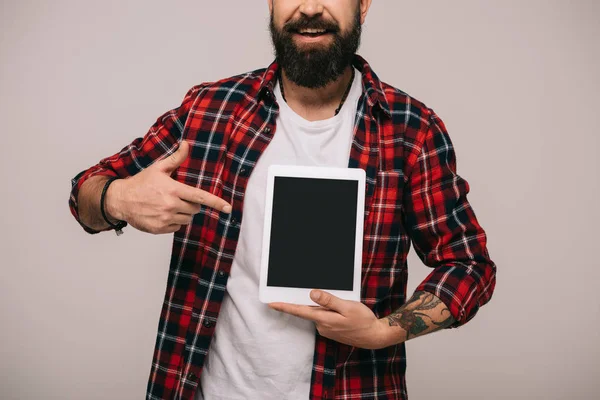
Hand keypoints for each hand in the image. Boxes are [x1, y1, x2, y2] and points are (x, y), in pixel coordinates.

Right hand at [105, 140, 231, 233]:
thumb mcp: (158, 168)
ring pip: (187, 219)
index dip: (216, 203)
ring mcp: (165, 218)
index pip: (200, 197)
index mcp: (173, 190)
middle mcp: (171, 205)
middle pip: (195, 209)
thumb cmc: (141, 183)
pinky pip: (177, 227)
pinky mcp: (160, 228)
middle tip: (178, 197)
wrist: (120, 200)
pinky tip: (162, 213)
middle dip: (191, 204)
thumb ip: (176, 158)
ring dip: (183, 214)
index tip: (228, 208)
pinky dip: (173, 222)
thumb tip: (186, 144)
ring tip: (169, 205)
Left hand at [268, 290, 390, 349]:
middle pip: (308, 310)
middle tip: (301, 290)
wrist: (374, 336)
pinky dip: (327, 311)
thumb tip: (312, 294)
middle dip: (305, 301)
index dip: (284, 307)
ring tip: (336, 301)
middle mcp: (322, 326)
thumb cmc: (363, 320)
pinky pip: (324, 317)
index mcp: (324, 319)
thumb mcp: (347, 307)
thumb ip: (329, 301)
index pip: (300, 311)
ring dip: (321, 306)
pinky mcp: (331, 330)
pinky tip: (338, 308)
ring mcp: (326, 329)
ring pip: (318, 313)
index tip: (271, 304)